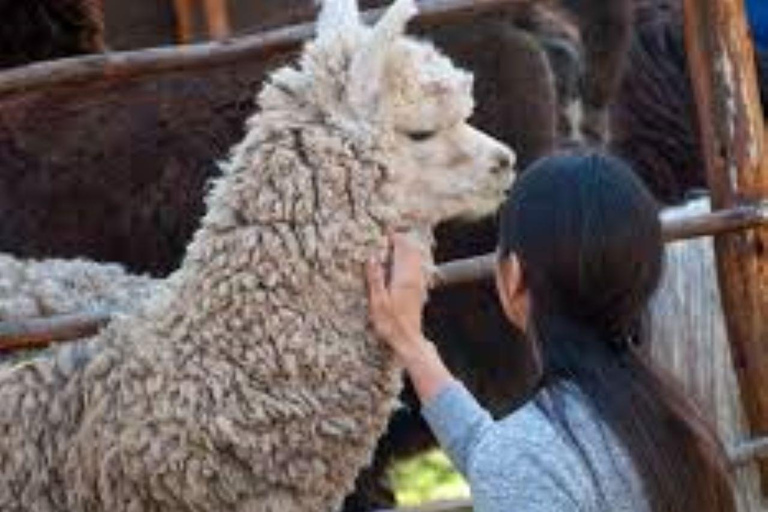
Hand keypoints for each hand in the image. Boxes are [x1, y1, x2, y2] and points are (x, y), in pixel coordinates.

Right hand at [366, 232, 429, 360]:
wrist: (408, 340)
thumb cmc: (391, 324)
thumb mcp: (377, 302)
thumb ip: (375, 278)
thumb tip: (372, 257)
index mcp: (403, 277)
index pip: (401, 248)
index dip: (394, 237)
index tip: (385, 230)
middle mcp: (414, 277)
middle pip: (411, 250)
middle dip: (401, 239)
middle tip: (388, 234)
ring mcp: (418, 283)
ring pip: (415, 258)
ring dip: (406, 248)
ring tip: (393, 244)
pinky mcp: (418, 290)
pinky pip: (416, 267)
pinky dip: (409, 259)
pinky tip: (401, 263)